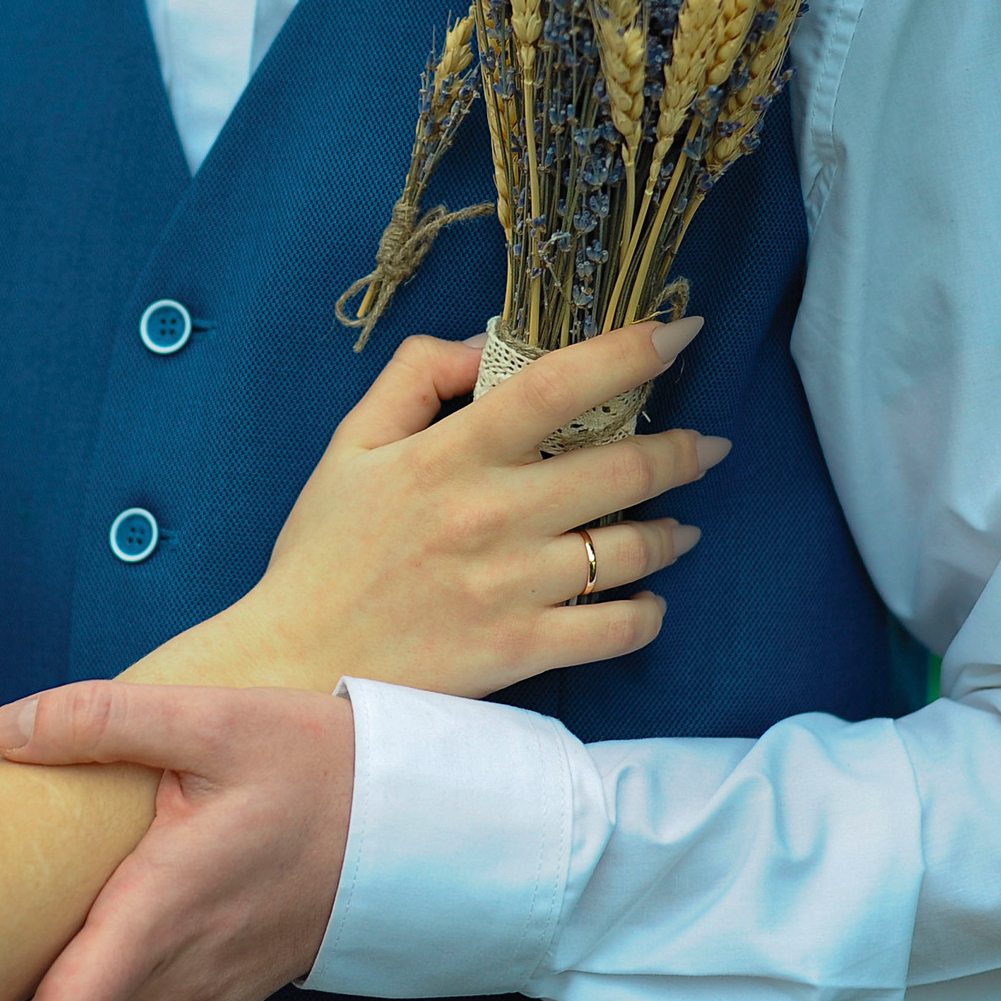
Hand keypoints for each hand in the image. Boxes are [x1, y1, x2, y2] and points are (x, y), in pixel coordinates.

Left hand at [0, 681, 352, 1000]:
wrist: (425, 822)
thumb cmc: (329, 771)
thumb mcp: (218, 719)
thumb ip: (105, 718)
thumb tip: (8, 726)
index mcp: (167, 914)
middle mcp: (186, 969)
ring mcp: (213, 984)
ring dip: (42, 993)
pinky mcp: (232, 980)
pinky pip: (148, 990)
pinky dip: (99, 972)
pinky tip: (83, 922)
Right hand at [131, 316, 724, 698]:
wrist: (293, 667)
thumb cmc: (322, 552)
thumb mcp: (351, 444)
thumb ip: (414, 375)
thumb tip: (488, 344)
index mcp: (450, 455)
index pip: (557, 385)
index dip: (631, 352)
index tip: (681, 333)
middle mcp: (493, 516)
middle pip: (623, 468)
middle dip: (683, 449)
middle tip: (706, 445)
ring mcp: (514, 588)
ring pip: (632, 550)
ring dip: (673, 531)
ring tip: (679, 526)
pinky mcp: (523, 651)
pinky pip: (619, 629)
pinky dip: (649, 611)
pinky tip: (648, 598)